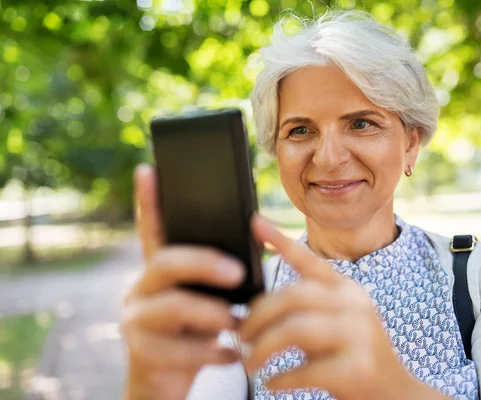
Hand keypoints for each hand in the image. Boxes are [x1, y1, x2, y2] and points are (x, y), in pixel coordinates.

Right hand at [120, 164, 244, 399]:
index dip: (149, 201)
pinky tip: (232, 353)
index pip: (152, 230)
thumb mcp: (208, 300)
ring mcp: (136, 319)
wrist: (167, 383)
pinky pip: (178, 350)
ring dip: (212, 314)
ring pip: (171, 306)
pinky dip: (212, 352)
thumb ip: (219, 274)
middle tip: (237, 273)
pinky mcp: (140, 353)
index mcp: (160, 271)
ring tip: (237, 322)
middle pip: (165, 262)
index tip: (148, 169)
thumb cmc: (196, 332)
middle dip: (204, 263)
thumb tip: (258, 242)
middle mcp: (141, 288)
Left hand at [240, 216, 447, 399]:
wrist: (395, 395)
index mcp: (346, 290)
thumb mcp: (335, 322)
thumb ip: (307, 308)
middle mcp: (355, 305)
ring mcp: (360, 335)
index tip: (254, 222)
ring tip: (250, 363)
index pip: (309, 260)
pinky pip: (306, 369)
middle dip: (257, 316)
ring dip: (263, 348)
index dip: (280, 240)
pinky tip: (272, 383)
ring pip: (295, 329)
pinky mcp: (359, 368)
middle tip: (239, 336)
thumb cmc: (353, 357)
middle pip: (293, 296)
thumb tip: (258, 306)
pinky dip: (281, 378)